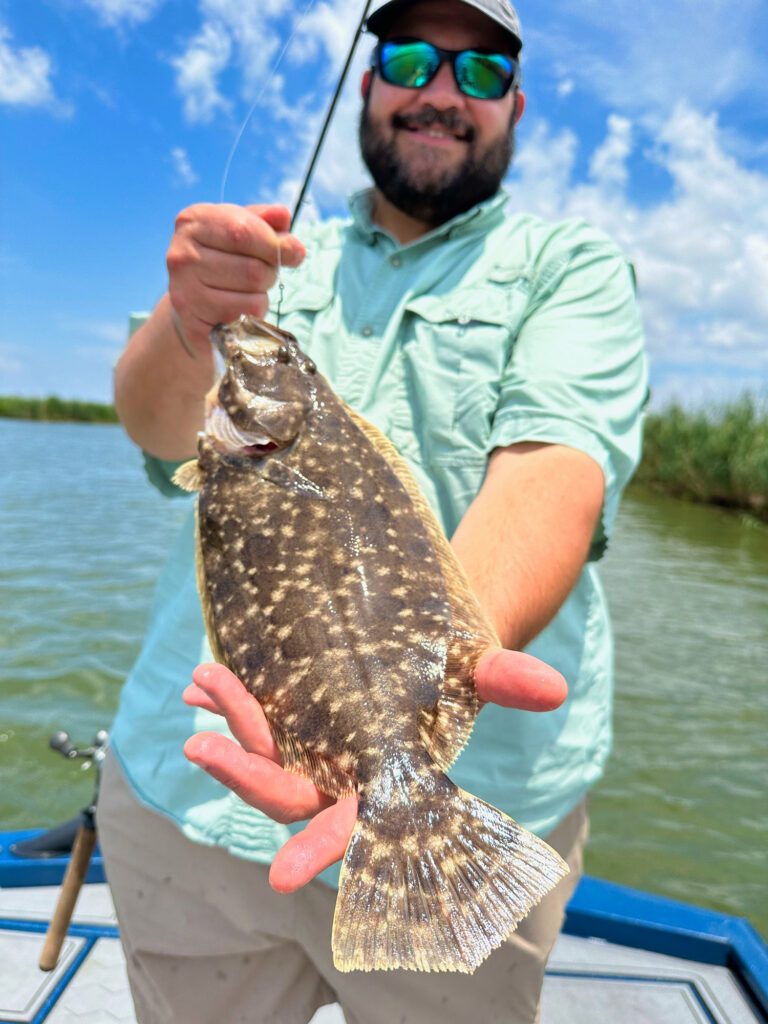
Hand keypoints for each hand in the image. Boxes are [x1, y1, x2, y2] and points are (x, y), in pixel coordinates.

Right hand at [166, 203, 305, 352]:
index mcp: (193, 222)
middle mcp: (182, 256)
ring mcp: (185, 293)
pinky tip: (237, 310)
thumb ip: (265, 220)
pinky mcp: (193, 326)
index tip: (295, 252)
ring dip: (261, 298)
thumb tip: (283, 217)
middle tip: (263, 274)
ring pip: (252, 301)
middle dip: (270, 274)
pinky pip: (244, 323)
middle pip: (253, 270)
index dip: (276, 245)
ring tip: (246, 291)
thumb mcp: (241, 228)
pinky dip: (251, 318)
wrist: (190, 301)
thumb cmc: (223, 257)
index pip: (243, 232)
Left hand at [183, 652, 566, 892]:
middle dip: (243, 775)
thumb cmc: (459, 667)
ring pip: (262, 754)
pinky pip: (253, 719)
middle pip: (285, 794)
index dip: (321, 851)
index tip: (283, 878)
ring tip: (204, 678)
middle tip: (201, 746)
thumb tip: (555, 688)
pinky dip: (225, 703)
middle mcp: (341, 772)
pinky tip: (199, 680)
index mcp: (384, 783)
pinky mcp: (295, 715)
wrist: (434, 644)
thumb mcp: (478, 668)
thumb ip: (505, 680)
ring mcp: (313, 746)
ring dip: (229, 724)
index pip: (350, 827)